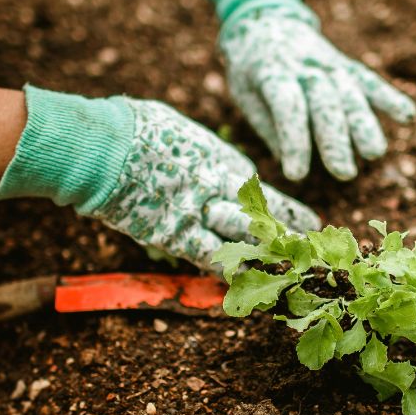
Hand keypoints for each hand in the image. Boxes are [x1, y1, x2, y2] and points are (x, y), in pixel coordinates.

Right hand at [0, 86, 319, 269]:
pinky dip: (225, 273)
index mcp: (223, 160)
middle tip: (311, 255)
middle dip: (289, 239)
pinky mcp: (175, 236)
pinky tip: (242, 287)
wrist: (105, 145)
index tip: (309, 223)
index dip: (287, 211)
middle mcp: (220, 189)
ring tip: (289, 275)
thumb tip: (199, 154)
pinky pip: (209, 258)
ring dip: (266, 260)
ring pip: (245, 242)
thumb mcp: (179, 131)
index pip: (263, 193)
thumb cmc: (135, 127)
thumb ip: (198, 151)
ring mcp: (200, 214)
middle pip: (264, 220)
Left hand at [221, 5, 415, 180]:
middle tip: (343, 173)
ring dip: (364, 124)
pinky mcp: (346, 66)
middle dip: (335, 139)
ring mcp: (329, 64)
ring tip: (374, 153)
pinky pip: (369, 81)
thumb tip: (290, 160)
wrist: (265, 20)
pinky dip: (389, 97)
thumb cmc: (251, 69)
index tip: (296, 174)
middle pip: (324, 103)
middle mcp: (305, 66)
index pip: (287, 106)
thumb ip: (268, 125)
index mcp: (272, 72)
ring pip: (350, 94)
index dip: (293, 140)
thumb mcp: (244, 93)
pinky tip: (408, 116)